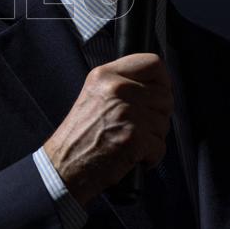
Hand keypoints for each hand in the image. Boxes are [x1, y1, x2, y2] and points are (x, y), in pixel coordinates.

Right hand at [43, 53, 172, 206]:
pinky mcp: (134, 138)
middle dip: (158, 115)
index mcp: (106, 75)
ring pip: (164, 123)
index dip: (162, 81)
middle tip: (138, 126)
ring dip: (153, 137)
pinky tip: (131, 156)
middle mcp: (117, 89)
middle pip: (165, 95)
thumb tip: (158, 86)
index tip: (157, 94)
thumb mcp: (95, 94)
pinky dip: (150, 157)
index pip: (153, 63)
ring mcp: (127, 113)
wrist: (64, 165)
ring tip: (129, 141)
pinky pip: (160, 146)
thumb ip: (123, 84)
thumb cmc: (79, 136)